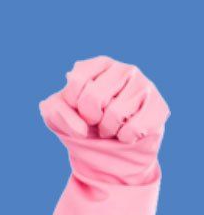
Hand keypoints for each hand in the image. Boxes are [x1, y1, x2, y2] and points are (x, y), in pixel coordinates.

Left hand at [39, 56, 169, 187]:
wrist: (112, 149)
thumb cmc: (85, 125)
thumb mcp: (59, 116)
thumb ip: (54, 110)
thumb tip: (78, 124)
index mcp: (99, 65)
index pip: (75, 81)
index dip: (72, 105)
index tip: (80, 110)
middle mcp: (124, 69)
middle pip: (93, 98)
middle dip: (90, 119)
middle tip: (97, 121)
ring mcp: (144, 85)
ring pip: (114, 114)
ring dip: (107, 131)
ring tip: (112, 127)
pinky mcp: (159, 106)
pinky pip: (133, 129)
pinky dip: (125, 138)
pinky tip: (127, 133)